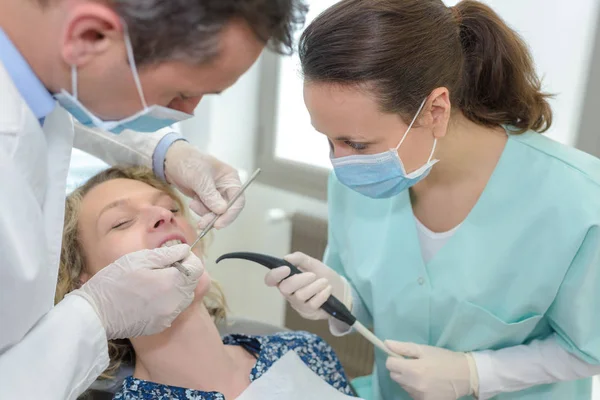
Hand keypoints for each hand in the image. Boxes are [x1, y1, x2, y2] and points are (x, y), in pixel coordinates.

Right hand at [68, 244, 203, 339]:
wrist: (95, 314)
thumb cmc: (114, 281)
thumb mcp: (139, 259)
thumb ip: (167, 254)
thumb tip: (186, 250)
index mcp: (172, 283)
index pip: (197, 268)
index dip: (188, 260)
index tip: (174, 257)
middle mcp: (176, 302)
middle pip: (191, 283)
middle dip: (182, 273)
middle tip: (161, 268)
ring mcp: (169, 316)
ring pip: (183, 297)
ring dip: (176, 287)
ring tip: (153, 283)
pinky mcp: (161, 325)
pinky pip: (172, 309)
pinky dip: (167, 301)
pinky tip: (148, 297)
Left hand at [164, 141, 243, 229]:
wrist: (171, 161)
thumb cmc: (188, 162)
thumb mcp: (199, 177)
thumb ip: (210, 194)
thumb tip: (222, 210)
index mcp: (230, 179)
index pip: (238, 200)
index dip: (230, 214)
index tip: (218, 224)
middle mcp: (226, 188)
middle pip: (228, 209)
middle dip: (215, 217)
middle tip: (203, 224)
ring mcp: (216, 194)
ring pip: (217, 213)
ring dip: (205, 214)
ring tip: (194, 204)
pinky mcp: (207, 199)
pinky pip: (208, 212)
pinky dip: (200, 211)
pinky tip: (193, 203)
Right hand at [264, 252, 350, 319]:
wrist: (341, 289)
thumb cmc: (323, 276)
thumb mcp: (313, 264)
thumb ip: (300, 259)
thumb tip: (286, 258)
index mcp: (286, 279)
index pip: (271, 279)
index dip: (274, 275)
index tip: (286, 268)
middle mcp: (289, 293)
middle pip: (285, 288)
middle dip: (299, 280)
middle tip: (313, 275)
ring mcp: (298, 304)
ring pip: (300, 296)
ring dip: (315, 286)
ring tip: (325, 282)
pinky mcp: (309, 313)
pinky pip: (312, 304)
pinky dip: (322, 294)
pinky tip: (328, 290)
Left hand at [385, 341, 478, 399]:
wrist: (465, 375)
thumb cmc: (444, 359)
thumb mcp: (424, 349)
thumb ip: (403, 348)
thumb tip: (386, 344)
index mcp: (413, 369)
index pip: (390, 365)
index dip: (394, 359)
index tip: (403, 358)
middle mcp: (414, 384)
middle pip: (395, 376)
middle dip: (400, 369)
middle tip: (415, 365)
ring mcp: (419, 395)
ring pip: (403, 386)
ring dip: (408, 379)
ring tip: (423, 373)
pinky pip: (412, 394)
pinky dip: (416, 388)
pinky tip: (427, 383)